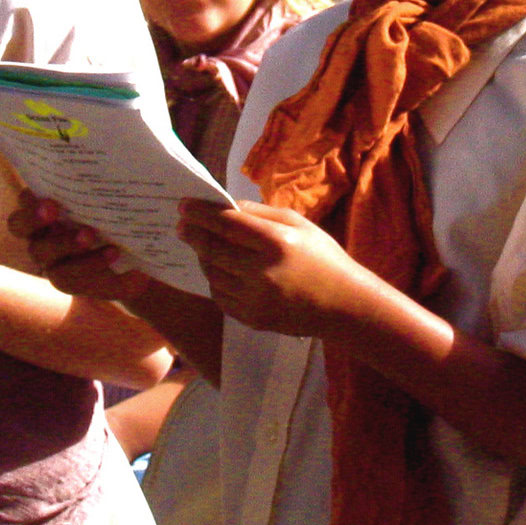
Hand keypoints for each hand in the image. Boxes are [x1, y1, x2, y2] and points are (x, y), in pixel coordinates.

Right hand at [7, 190, 148, 302]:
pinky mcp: (68, 282)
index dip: (29, 200)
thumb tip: (118, 152)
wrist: (133, 259)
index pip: (24, 200)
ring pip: (44, 253)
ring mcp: (51, 260)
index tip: (50, 198)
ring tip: (91, 234)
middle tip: (54, 210)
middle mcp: (40, 234)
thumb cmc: (115, 217)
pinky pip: (72, 277)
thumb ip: (101, 184)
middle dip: (33, 217)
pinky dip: (93, 264)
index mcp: (44, 209)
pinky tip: (113, 254)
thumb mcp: (108, 199)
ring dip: (66, 243)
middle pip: (18, 226)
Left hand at [178, 198, 369, 336]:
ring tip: (202, 247)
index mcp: (276, 242)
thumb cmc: (322, 257)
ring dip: (203, 257)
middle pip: (213, 249)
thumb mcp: (298, 223)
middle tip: (182, 225)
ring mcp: (256, 299)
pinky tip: (218, 271)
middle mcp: (262, 271)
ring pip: (213, 274)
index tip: (183, 205)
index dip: (201, 213)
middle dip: (192, 234)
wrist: (344, 306)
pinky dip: (215, 281)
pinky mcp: (253, 319)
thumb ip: (261, 212)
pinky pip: (221, 297)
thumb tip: (228, 205)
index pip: (226, 224)